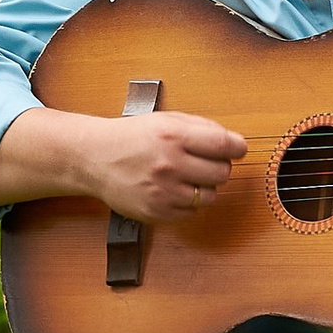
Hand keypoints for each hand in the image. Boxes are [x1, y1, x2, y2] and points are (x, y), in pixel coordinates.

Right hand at [84, 106, 247, 224]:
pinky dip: (188, 203)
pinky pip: (191, 212)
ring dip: (204, 187)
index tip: (237, 149)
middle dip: (218, 167)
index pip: (224, 145)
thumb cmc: (132, 137)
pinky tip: (174, 190)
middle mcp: (169, 164)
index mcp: (174, 136)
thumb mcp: (165, 120)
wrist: (95, 158)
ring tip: (186, 177)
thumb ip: (201, 127)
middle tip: (204, 163)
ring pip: (210, 196)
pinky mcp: (157, 212)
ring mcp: (163, 191)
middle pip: (222, 173)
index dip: (237, 148)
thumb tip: (234, 142)